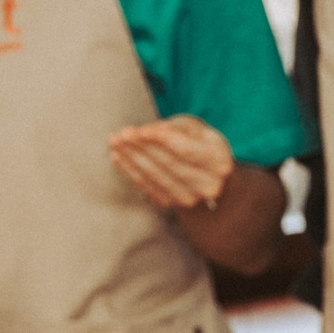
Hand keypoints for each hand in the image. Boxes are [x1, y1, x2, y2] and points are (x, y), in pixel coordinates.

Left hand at [109, 115, 235, 210]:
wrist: (207, 176)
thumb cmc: (198, 144)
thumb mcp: (196, 130)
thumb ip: (176, 128)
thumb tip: (151, 132)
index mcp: (219, 161)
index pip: (187, 151)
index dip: (162, 140)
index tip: (140, 130)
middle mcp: (208, 184)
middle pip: (170, 164)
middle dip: (142, 148)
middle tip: (120, 134)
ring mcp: (190, 198)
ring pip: (156, 177)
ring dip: (132, 159)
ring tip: (115, 142)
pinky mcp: (172, 204)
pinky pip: (147, 187)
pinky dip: (130, 171)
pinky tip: (118, 157)